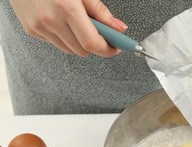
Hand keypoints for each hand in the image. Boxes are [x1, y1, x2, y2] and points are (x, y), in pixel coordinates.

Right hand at [10, 0, 127, 56]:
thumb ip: (100, 11)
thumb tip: (118, 28)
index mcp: (67, 8)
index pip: (92, 43)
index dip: (108, 49)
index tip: (117, 47)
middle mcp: (51, 20)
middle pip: (83, 51)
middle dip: (96, 45)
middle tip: (102, 34)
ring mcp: (39, 27)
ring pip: (70, 50)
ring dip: (80, 42)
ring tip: (79, 23)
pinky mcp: (31, 30)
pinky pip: (56, 43)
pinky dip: (65, 38)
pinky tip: (64, 22)